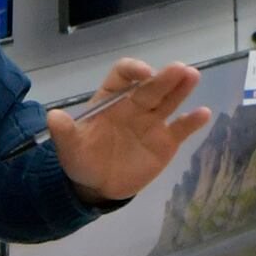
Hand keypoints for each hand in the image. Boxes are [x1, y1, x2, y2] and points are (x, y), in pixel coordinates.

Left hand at [48, 58, 210, 203]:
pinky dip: (193, 121)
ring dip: (181, 88)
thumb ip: (64, 132)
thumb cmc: (82, 159)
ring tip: (193, 76)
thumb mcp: (69, 147)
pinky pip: (181, 128)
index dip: (133, 71)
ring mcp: (153, 122)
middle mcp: (135, 105)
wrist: (97, 186)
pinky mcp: (166, 142)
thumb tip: (52, 116)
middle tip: (180, 69)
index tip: (143, 74)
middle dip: (165, 77)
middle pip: (152, 86)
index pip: (123, 76)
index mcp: (112, 98)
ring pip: (169, 101)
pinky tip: (203, 113)